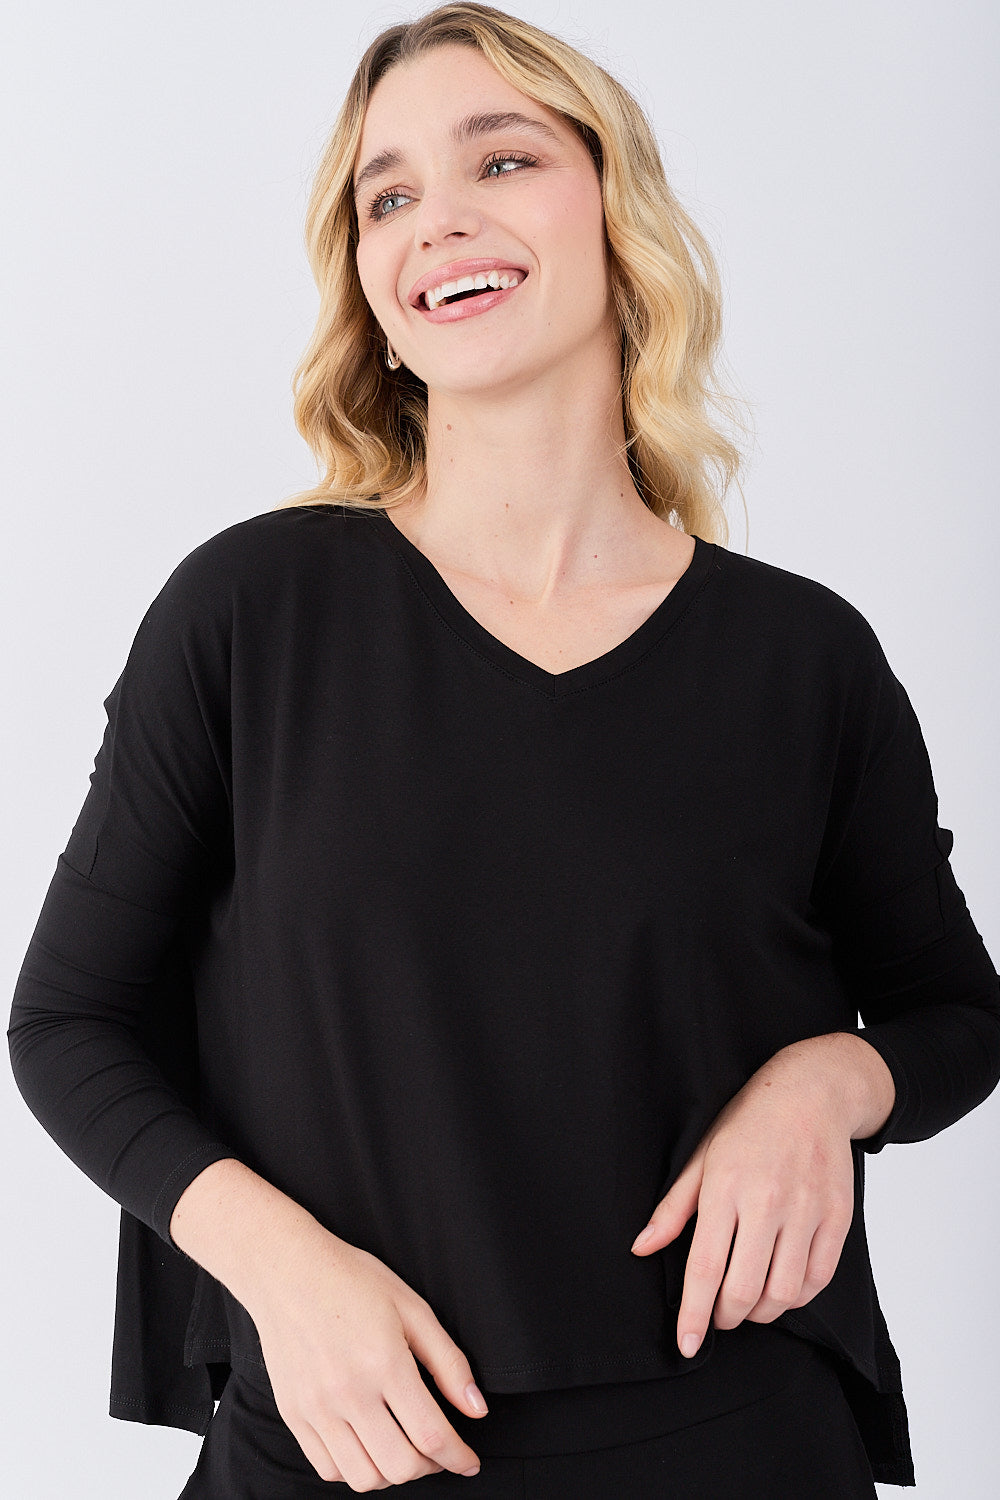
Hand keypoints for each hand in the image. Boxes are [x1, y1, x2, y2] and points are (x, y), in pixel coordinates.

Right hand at [244, 1225, 487, 1490]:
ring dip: (392, 1473)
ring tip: (403, 1448)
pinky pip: (329, 1468)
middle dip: (430, 1467)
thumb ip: (448, 1362)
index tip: (469, 1462)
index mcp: (384, 1362)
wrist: (287, 1270)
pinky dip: (356, 1469)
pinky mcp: (293, 1415)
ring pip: (363, 1477)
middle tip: (438, 1451)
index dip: (458, 1457)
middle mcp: (348, 1392)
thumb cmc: (351, 1280)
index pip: (431, 1435)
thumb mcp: (412, 1307)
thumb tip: (476, 1408)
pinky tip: (368, 1444)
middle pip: (399, 1467)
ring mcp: (316, 1408)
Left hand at [630, 1037, 869, 1360]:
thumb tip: (642, 1247)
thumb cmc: (749, 1121)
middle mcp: (767, 1202)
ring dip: (761, 1313)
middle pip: (744, 1290)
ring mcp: (807, 1211)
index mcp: (725, 1187)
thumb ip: (674, 1207)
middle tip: (717, 1316)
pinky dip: (796, 1297)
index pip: (704, 1268)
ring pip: (783, 1293)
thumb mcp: (702, 1155)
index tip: (686, 1344)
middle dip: (725, 1317)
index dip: (693, 1315)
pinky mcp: (838, 1217)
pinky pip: (817, 1279)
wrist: (812, 1092)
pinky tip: (780, 1289)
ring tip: (747, 1304)